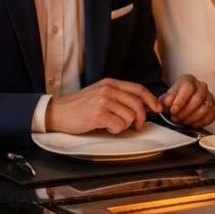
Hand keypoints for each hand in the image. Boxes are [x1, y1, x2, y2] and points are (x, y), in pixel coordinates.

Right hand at [46, 78, 161, 133]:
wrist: (57, 112)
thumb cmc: (79, 106)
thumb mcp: (100, 94)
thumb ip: (118, 97)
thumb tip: (142, 106)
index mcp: (110, 83)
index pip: (138, 89)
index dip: (151, 99)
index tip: (157, 108)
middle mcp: (108, 90)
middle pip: (137, 104)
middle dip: (141, 118)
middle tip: (137, 126)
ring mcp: (103, 101)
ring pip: (129, 116)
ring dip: (124, 125)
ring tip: (112, 124)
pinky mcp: (98, 114)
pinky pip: (119, 125)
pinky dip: (116, 130)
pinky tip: (106, 127)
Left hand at [160, 74, 214, 127]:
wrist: (179, 105)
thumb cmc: (173, 100)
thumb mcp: (164, 100)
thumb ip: (164, 101)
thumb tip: (167, 103)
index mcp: (188, 80)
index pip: (188, 87)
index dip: (181, 100)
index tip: (173, 110)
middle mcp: (201, 86)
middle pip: (198, 98)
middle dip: (186, 111)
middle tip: (176, 118)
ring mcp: (209, 96)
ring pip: (206, 107)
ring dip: (193, 117)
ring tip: (183, 121)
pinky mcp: (214, 106)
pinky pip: (212, 114)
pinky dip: (202, 122)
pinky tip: (192, 124)